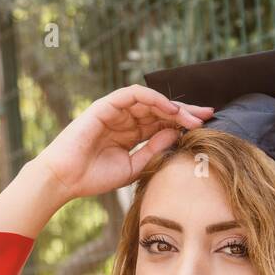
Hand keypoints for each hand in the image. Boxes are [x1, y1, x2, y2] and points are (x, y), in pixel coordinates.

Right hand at [33, 85, 213, 202]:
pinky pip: (133, 94)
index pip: (163, 122)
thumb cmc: (95, 177)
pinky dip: (153, 98)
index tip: (207, 126)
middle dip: (185, 111)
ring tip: (192, 116)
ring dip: (173, 106)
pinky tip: (169, 108)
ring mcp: (115, 110)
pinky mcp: (105, 105)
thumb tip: (177, 133)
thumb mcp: (134, 167)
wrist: (66, 179)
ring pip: (150, 100)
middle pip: (160, 109)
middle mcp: (125, 118)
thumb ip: (154, 150)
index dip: (184, 123)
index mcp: (131, 133)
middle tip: (208, 115)